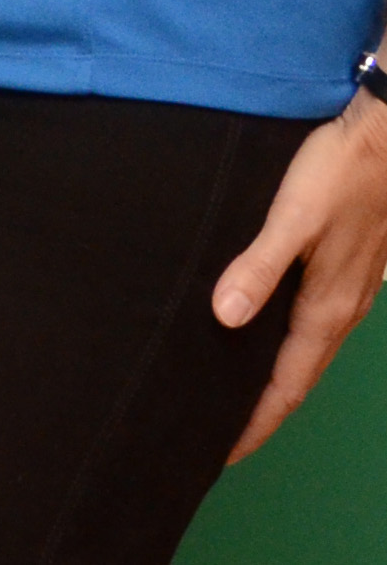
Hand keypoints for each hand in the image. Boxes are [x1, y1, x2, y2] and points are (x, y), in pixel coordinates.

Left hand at [218, 94, 386, 460]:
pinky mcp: (348, 272)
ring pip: (308, 354)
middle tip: (220, 435)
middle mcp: (340, 311)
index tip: (222, 451)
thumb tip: (224, 319)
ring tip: (237, 396)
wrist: (384, 139)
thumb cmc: (338, 175)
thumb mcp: (291, 219)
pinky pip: (314, 328)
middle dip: (262, 411)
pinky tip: (263, 337)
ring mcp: (349, 293)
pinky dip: (287, 348)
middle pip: (298, 378)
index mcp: (326, 309)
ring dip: (275, 380)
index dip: (255, 421)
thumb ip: (258, 268)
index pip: (286, 385)